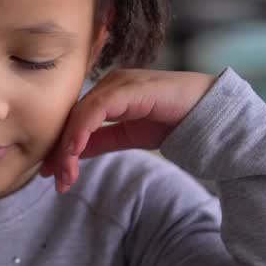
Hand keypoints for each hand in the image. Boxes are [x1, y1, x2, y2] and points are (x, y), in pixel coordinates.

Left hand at [41, 69, 216, 191]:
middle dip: (61, 152)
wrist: (212, 117)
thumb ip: (100, 141)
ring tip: (66, 175)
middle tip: (56, 181)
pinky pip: (96, 109)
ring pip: (80, 115)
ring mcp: (119, 83)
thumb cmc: (175, 122)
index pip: (74, 120)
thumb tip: (70, 154)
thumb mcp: (128, 137)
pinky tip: (75, 152)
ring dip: (69, 147)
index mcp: (108, 94)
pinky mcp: (129, 88)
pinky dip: (81, 130)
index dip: (61, 148)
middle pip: (72, 118)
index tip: (53, 176)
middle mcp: (109, 84)